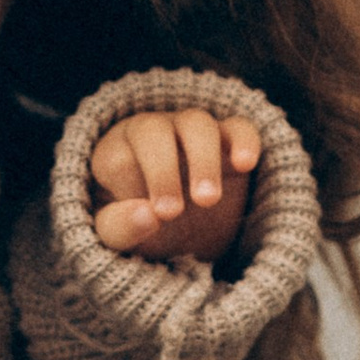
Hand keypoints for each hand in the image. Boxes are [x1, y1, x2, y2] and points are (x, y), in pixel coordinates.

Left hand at [90, 108, 262, 266]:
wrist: (174, 230)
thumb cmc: (137, 225)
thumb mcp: (117, 235)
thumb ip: (120, 227)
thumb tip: (147, 216)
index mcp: (114, 153)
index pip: (120, 158)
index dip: (133, 187)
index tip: (158, 216)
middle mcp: (150, 133)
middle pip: (153, 131)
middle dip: (162, 170)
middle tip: (173, 214)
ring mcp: (189, 132)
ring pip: (196, 124)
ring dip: (203, 160)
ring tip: (208, 200)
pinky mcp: (227, 139)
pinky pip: (238, 127)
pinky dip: (244, 140)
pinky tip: (246, 164)